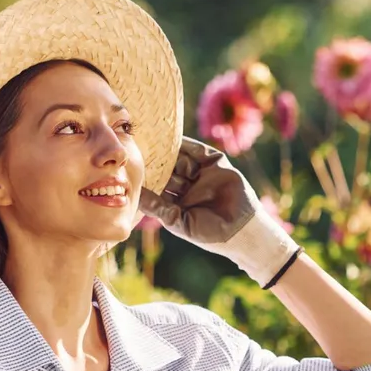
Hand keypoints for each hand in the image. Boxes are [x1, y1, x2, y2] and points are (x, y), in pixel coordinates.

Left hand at [138, 137, 296, 287]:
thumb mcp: (179, 221)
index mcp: (177, 203)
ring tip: (150, 139)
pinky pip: (198, 150)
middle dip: (153, 161)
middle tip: (135, 148)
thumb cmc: (210, 233)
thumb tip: (136, 195)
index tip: (128, 169)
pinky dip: (185, 143)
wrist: (242, 229)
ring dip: (166, 150)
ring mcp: (201, 175)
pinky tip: (171, 137)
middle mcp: (188, 187)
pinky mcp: (215, 164)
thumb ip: (158, 208)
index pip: (157, 187)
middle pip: (167, 170)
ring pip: (180, 159)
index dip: (145, 179)